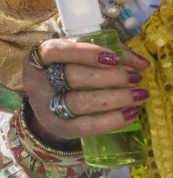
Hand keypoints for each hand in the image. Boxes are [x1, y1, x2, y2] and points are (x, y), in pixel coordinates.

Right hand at [23, 38, 149, 140]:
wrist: (48, 104)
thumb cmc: (66, 73)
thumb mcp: (79, 58)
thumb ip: (108, 55)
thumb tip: (141, 64)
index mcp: (38, 58)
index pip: (56, 51)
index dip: (85, 53)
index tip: (114, 58)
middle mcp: (36, 82)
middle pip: (72, 77)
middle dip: (109, 77)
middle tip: (134, 78)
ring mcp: (44, 106)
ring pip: (80, 102)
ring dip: (115, 98)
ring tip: (138, 95)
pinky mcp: (57, 127)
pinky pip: (84, 126)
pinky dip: (111, 121)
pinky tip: (130, 114)